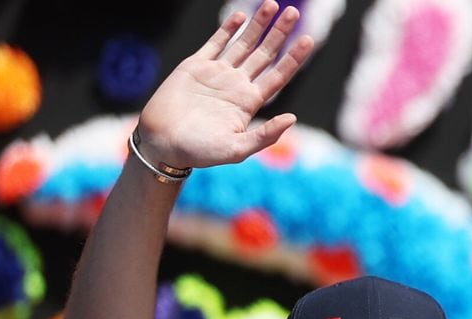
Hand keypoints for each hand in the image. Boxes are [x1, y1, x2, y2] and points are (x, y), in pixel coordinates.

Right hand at [134, 4, 314, 171]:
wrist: (163, 142)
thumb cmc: (200, 152)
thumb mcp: (237, 149)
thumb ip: (265, 135)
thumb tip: (292, 118)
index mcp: (249, 103)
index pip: (278, 75)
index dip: (293, 58)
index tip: (308, 39)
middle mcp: (236, 85)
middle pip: (264, 54)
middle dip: (280, 34)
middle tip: (294, 12)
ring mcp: (217, 73)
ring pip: (243, 44)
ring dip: (258, 25)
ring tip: (273, 5)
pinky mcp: (195, 65)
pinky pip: (215, 43)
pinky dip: (227, 29)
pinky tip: (240, 16)